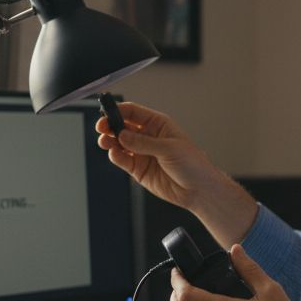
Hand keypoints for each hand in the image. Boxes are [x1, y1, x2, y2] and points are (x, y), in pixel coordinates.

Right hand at [95, 101, 257, 243]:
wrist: (198, 190)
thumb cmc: (193, 165)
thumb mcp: (170, 149)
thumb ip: (144, 143)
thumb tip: (123, 135)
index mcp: (158, 125)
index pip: (133, 112)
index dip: (118, 110)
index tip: (107, 112)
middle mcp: (148, 137)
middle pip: (122, 126)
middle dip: (110, 125)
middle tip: (102, 127)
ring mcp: (142, 153)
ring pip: (119, 143)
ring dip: (109, 140)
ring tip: (105, 141)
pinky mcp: (138, 169)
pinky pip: (122, 159)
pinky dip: (115, 156)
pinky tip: (114, 153)